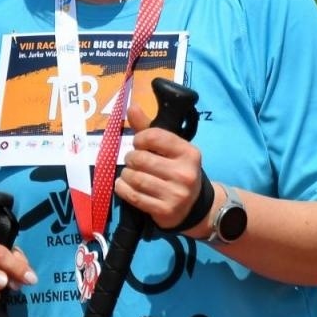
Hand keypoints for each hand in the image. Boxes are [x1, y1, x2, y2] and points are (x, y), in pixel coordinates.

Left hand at [116, 99, 208, 231]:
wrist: (193, 206)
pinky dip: (123, 189)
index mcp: (189, 152)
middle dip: (132, 159)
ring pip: (134, 178)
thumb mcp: (170, 149)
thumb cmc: (177, 170)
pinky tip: (126, 186)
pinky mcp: (165, 210)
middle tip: (135, 162)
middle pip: (140, 159)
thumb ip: (149, 128)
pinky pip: (132, 196)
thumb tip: (131, 106)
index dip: (140, 139)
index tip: (140, 144)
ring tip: (132, 174)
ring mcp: (176, 194)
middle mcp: (185, 173)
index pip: (153, 136)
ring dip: (126, 175)